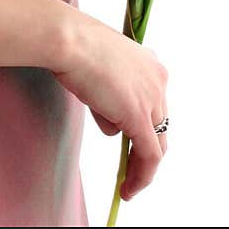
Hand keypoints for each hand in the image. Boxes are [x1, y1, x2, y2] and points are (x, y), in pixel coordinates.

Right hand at [52, 11, 169, 200]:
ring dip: (142, 168)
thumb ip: (112, 97)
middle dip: (145, 149)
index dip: (143, 126)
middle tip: (131, 169)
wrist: (68, 40)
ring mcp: (151, 98)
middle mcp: (158, 79)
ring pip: (156, 144)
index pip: (154, 103)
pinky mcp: (140, 117)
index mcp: (150, 62)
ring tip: (128, 184)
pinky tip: (128, 189)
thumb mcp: (99, 70)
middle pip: (159, 125)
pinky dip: (141, 176)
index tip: (131, 142)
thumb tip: (113, 127)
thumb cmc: (74, 46)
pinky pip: (149, 156)